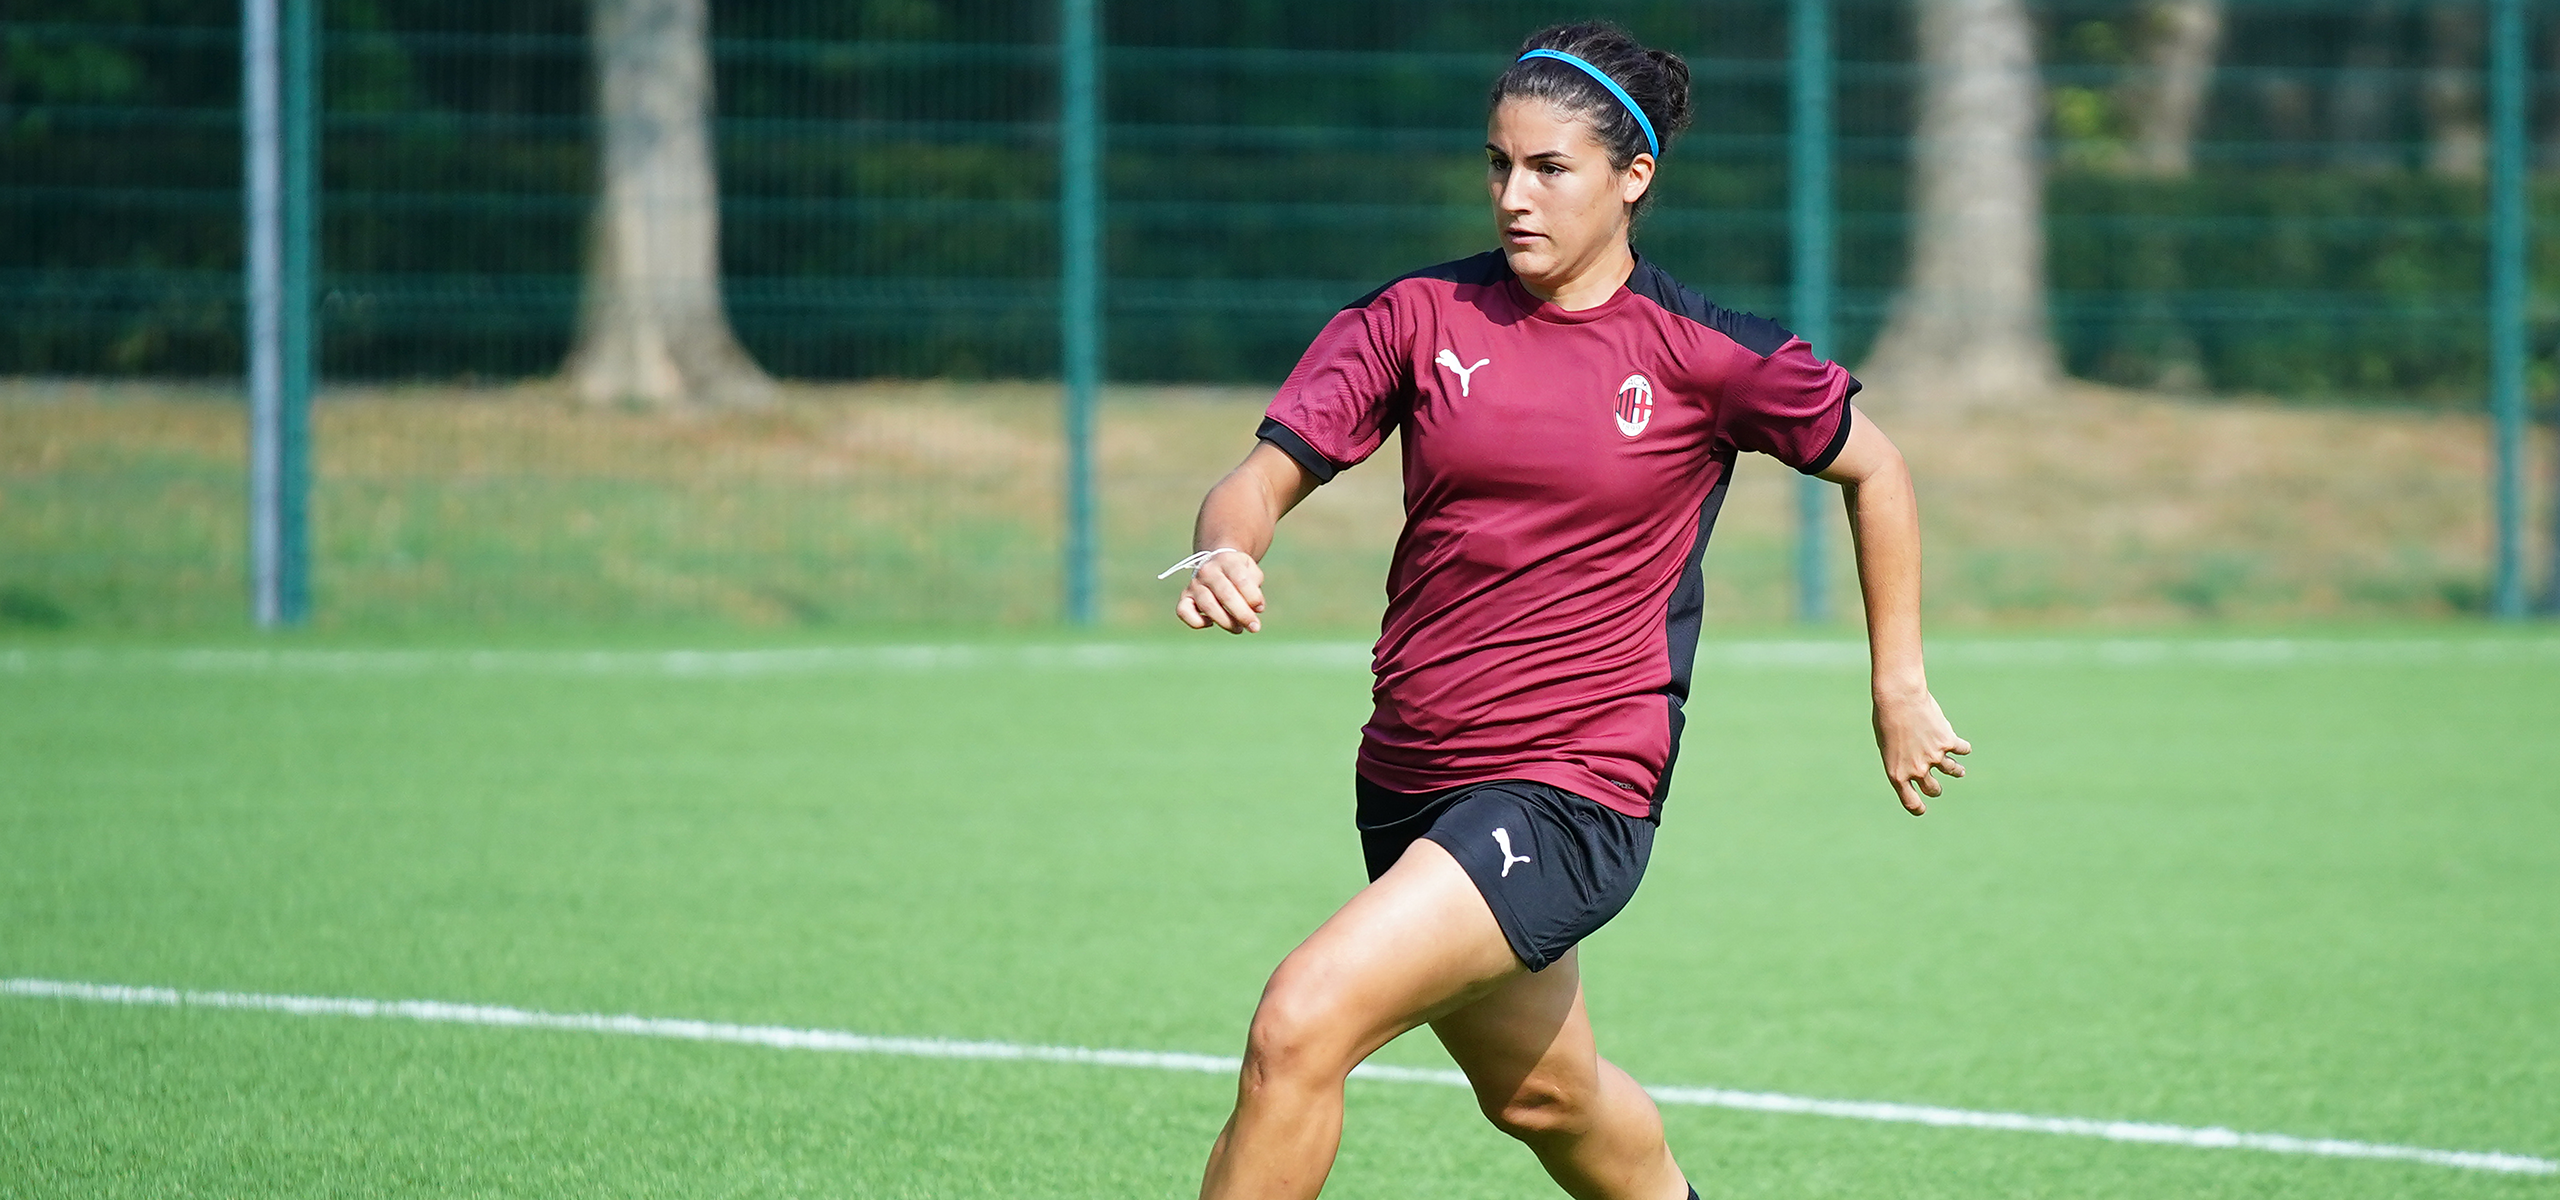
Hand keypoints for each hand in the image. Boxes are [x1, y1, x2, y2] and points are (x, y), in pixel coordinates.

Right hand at [1175, 552, 1265, 633]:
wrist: (1216, 562)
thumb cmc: (1238, 572)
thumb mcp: (1251, 571)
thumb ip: (1255, 586)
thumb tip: (1256, 608)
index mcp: (1227, 560)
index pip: (1241, 579)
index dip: (1253, 597)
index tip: (1260, 608)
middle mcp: (1208, 570)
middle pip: (1225, 594)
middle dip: (1243, 614)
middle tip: (1254, 627)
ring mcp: (1194, 583)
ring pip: (1207, 605)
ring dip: (1225, 622)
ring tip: (1238, 629)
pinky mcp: (1185, 596)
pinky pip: (1183, 611)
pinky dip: (1197, 621)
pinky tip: (1211, 622)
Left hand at [1872, 687, 1968, 814]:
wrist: (1899, 699)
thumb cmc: (1886, 719)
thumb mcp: (1887, 744)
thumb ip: (1901, 759)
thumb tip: (1917, 767)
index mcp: (1897, 774)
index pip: (1910, 801)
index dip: (1917, 807)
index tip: (1922, 808)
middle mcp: (1917, 770)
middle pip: (1933, 789)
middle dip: (1935, 789)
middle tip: (1936, 788)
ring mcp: (1935, 757)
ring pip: (1953, 771)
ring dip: (1956, 772)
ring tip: (1958, 772)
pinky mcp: (1948, 742)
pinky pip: (1962, 749)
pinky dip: (1962, 747)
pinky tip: (1962, 746)